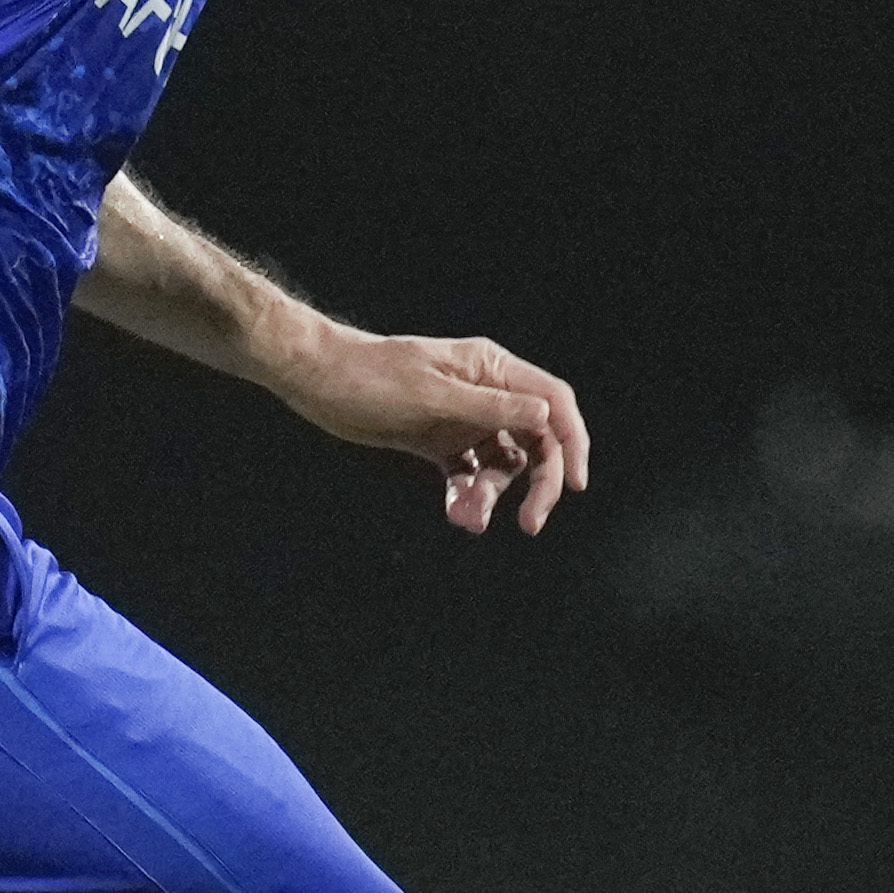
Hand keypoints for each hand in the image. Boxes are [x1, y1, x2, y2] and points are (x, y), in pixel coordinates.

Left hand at [285, 328, 589, 536]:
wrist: (318, 380)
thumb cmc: (371, 376)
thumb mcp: (432, 394)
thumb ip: (489, 407)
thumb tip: (544, 415)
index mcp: (491, 369)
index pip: (552, 403)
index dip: (572, 442)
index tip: (575, 485)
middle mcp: (486, 393)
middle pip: (535, 440)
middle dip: (537, 483)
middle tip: (530, 523)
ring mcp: (464, 419)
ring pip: (501, 464)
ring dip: (492, 495)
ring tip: (467, 517)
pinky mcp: (440, 442)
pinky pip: (469, 475)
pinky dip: (467, 497)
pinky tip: (457, 514)